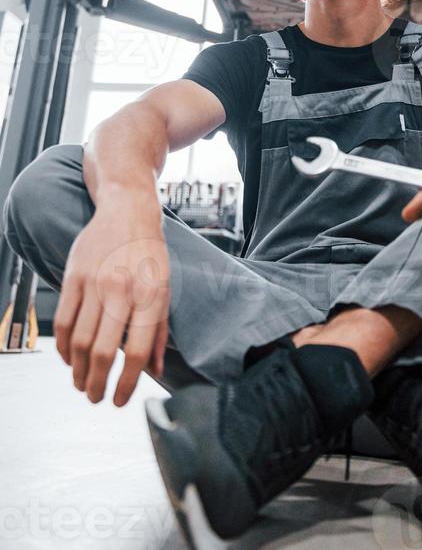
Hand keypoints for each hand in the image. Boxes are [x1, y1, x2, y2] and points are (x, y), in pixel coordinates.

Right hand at [53, 190, 169, 406]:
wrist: (128, 211)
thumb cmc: (150, 254)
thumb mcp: (166, 288)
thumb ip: (160, 332)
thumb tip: (156, 372)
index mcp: (152, 295)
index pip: (138, 351)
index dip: (127, 384)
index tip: (119, 402)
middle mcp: (123, 290)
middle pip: (105, 352)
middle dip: (98, 385)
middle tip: (96, 398)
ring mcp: (96, 282)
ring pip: (81, 341)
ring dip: (78, 371)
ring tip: (82, 384)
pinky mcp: (74, 276)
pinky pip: (65, 321)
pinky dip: (64, 347)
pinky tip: (69, 359)